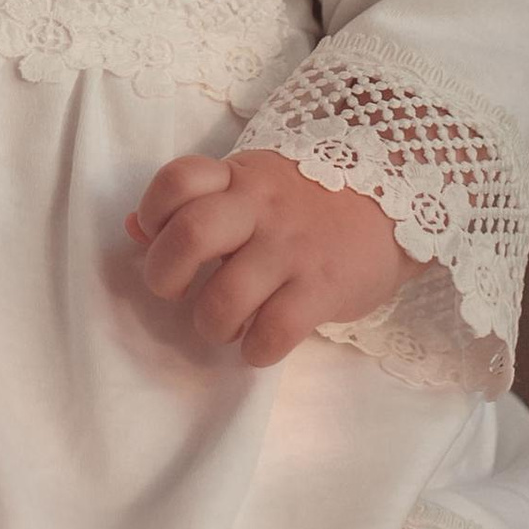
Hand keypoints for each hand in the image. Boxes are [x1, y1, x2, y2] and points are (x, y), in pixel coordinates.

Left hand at [128, 144, 411, 366]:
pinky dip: (255, 350)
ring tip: (221, 325)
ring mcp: (292, 249)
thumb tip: (132, 229)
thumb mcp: (252, 186)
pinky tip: (258, 346)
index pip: (178, 180)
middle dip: (165, 276)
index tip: (158, 237)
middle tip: (175, 292)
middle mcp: (261, 209)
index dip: (152, 212)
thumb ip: (196, 203)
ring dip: (211, 324)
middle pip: (190, 236)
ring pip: (225, 297)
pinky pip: (273, 332)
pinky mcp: (323, 289)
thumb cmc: (310, 201)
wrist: (396, 203)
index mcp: (240, 177)